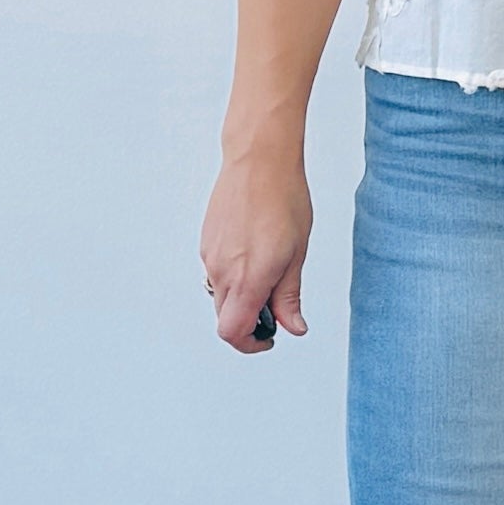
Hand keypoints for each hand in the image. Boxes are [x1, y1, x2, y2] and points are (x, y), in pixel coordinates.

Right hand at [201, 149, 312, 355]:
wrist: (258, 160)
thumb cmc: (282, 199)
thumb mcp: (296, 254)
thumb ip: (289, 296)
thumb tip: (292, 326)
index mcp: (247, 278)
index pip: (233, 332)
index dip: (251, 344)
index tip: (268, 338)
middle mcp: (222, 271)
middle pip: (225, 318)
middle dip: (248, 322)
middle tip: (275, 308)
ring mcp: (210, 256)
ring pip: (221, 295)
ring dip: (241, 298)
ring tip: (270, 272)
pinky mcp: (207, 241)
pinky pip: (217, 272)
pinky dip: (234, 277)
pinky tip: (255, 253)